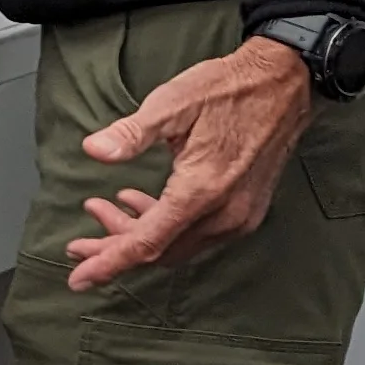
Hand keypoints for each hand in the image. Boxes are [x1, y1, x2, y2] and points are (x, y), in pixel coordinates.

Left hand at [64, 39, 313, 289]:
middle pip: (160, 251)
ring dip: (138, 235)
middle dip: (115, 250)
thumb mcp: (172, 103)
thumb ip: (132, 133)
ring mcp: (239, 215)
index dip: (109, 263)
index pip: (147, 243)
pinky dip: (164, 226)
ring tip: (103, 209)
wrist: (285, 85)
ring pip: (177, 245)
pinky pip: (197, 234)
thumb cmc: (229, 89)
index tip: (79, 280)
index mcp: (202, 190)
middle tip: (79, 243)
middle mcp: (224, 213)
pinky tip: (141, 202)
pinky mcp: (246, 210)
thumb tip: (94, 150)